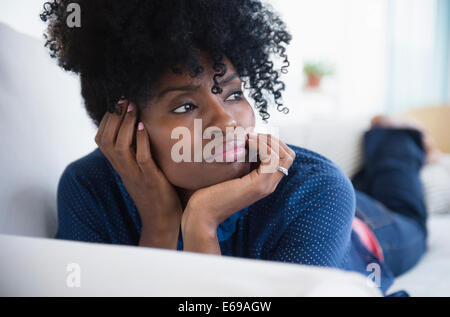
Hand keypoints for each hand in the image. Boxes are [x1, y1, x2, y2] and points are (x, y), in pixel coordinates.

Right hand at [95, 100, 182, 249]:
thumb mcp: (140, 172)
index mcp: (120, 167)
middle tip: (124, 100)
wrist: (162, 222)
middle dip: (114, 118)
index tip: (115, 104)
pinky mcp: (151, 180)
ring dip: (125, 125)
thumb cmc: (155, 194)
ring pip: (119, 147)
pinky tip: (143, 127)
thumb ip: (136, 155)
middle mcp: (124, 170)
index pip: (102, 141)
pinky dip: (140, 142)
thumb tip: (140, 133)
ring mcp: (136, 175)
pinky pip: (141, 159)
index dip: (106, 121)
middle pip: (106, 141)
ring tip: (132, 108)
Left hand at [181, 132, 295, 253]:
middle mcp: (269, 184)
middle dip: (272, 139)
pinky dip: (262, 145)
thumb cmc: (210, 191)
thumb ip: (242, 160)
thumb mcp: (230, 171)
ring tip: (247, 138)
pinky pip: (272, 159)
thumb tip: (245, 138)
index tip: (251, 136)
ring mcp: (266, 185)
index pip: (284, 157)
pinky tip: (247, 142)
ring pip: (284, 155)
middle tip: (251, 135)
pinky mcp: (258, 185)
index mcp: (264, 181)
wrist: (203, 213)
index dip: (271, 142)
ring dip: (267, 140)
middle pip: (289, 155)